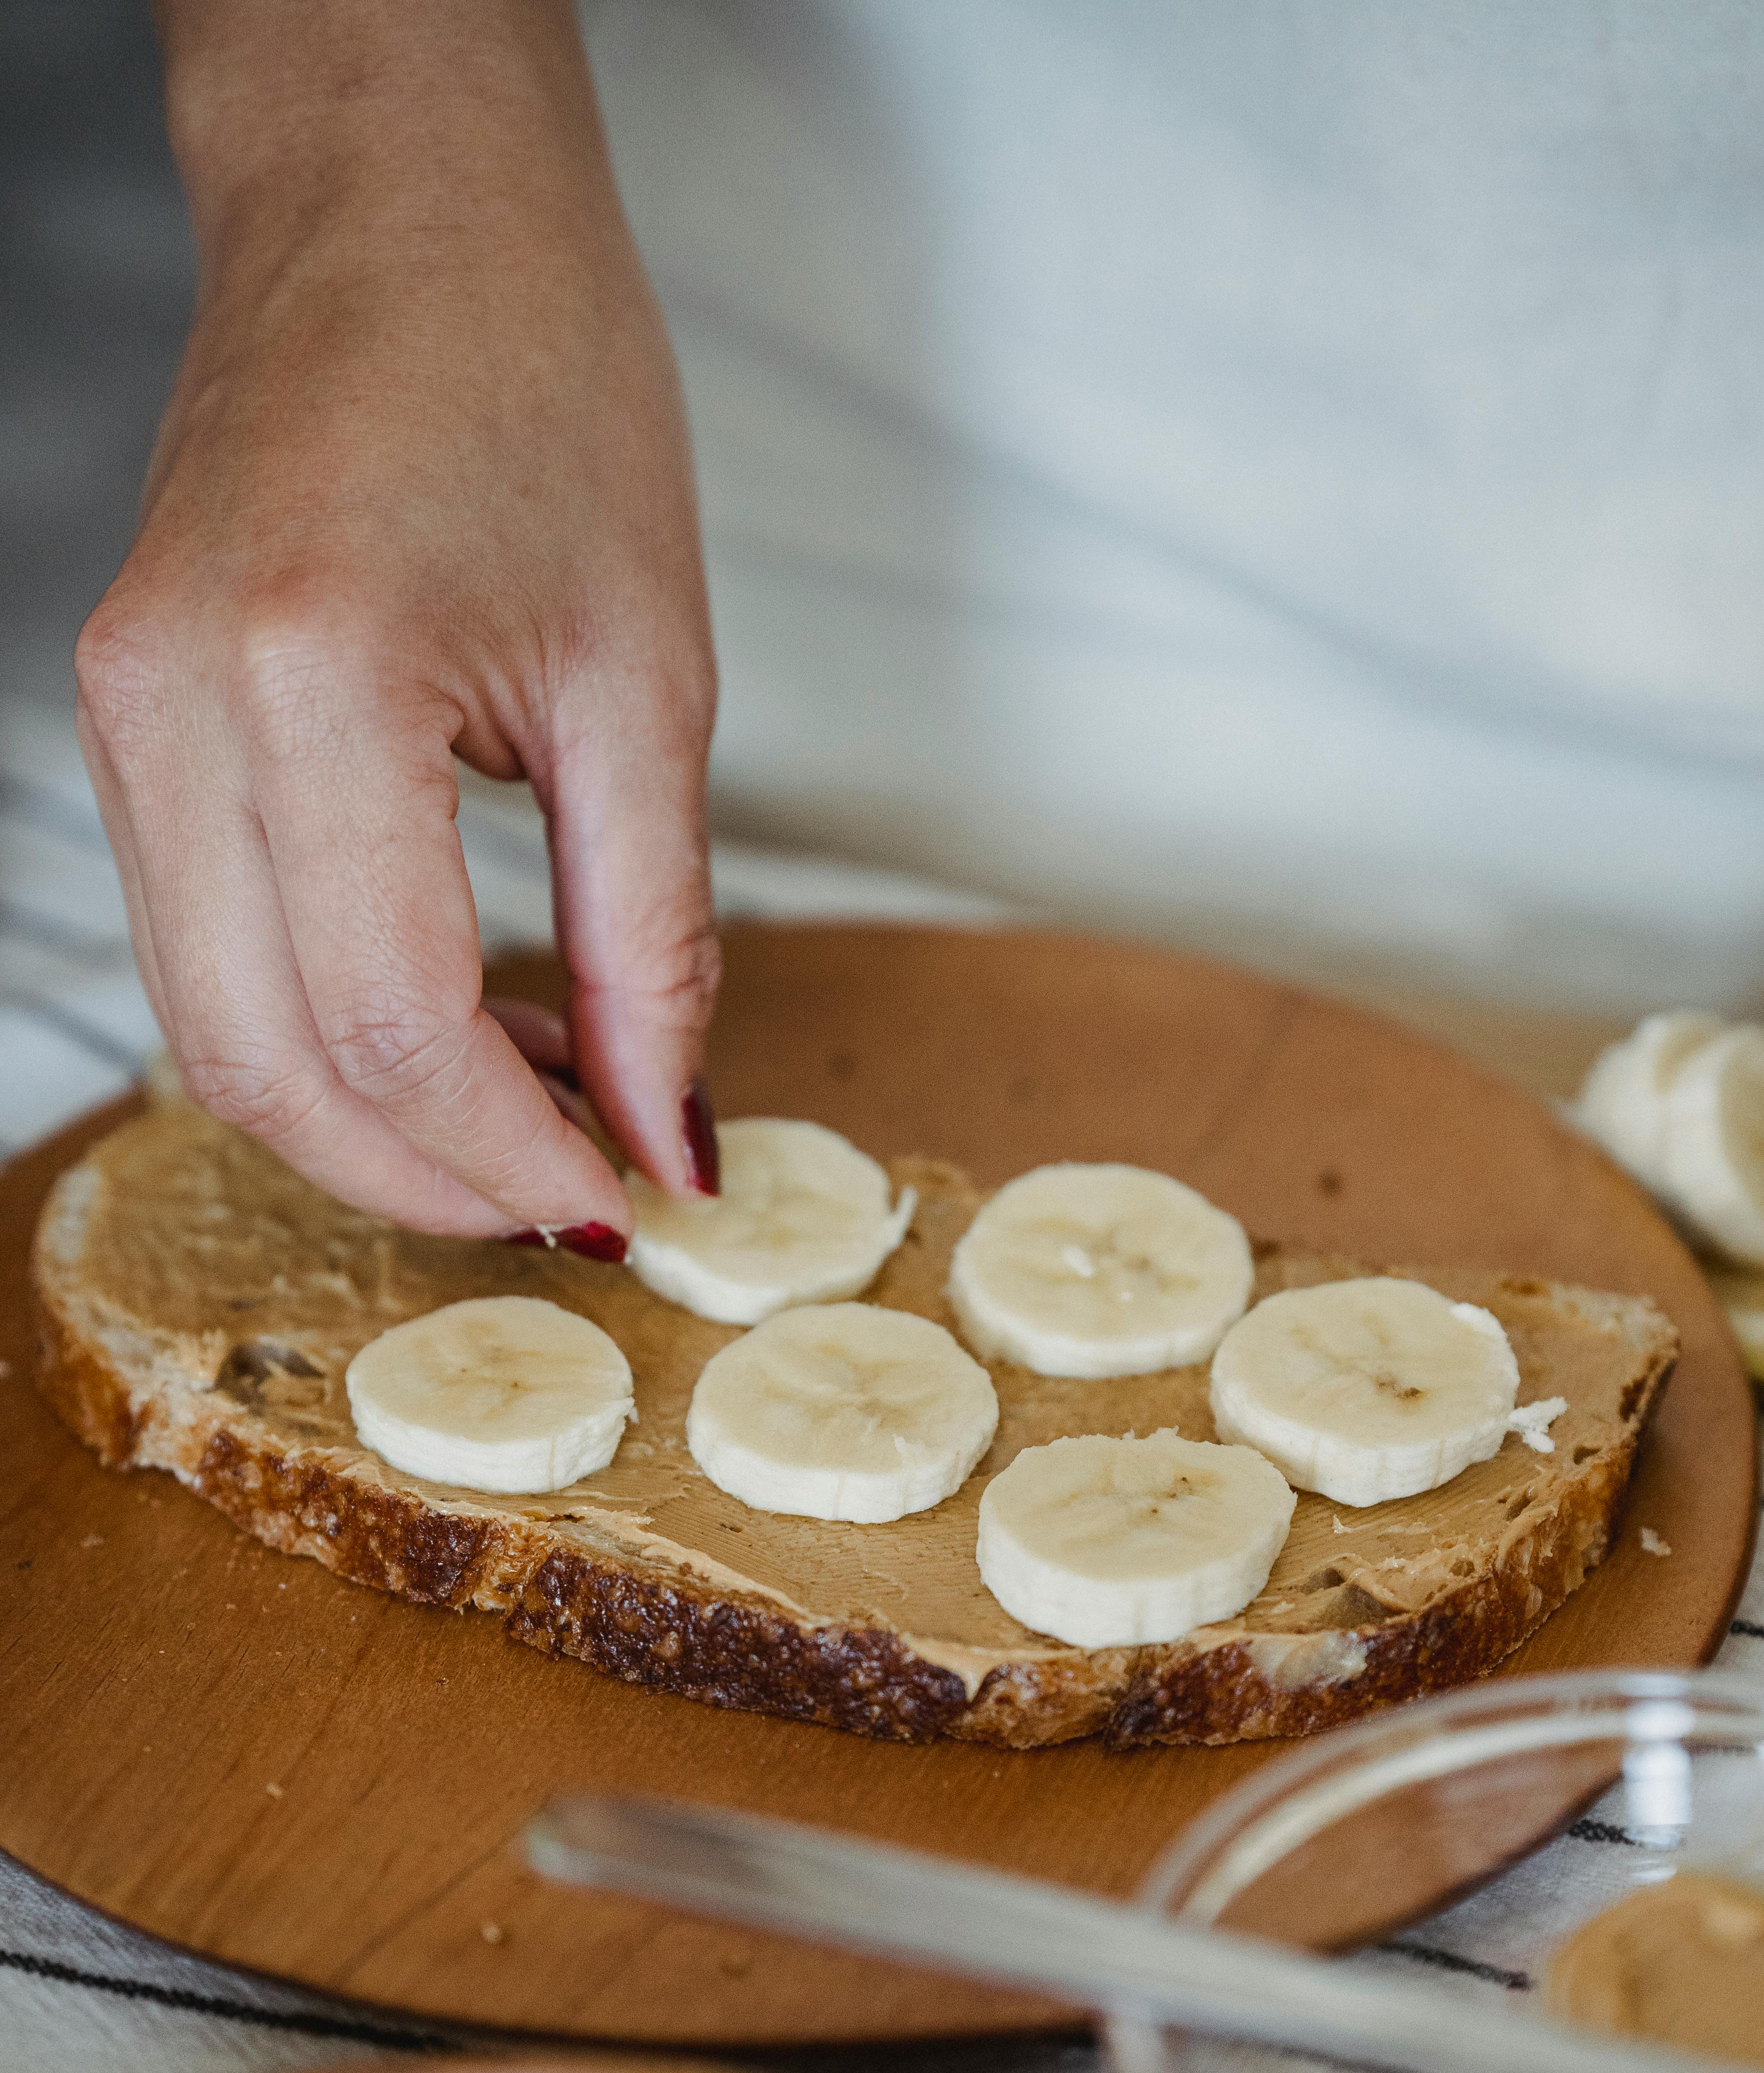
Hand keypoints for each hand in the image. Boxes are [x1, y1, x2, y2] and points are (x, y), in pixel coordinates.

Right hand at [76, 0, 720, 1245]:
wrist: (401, 215)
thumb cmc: (538, 384)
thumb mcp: (649, 684)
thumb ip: (658, 942)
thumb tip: (673, 1142)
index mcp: (309, 676)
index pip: (397, 1023)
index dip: (515, 1151)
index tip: (627, 1202)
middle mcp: (174, 709)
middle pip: (276, 1067)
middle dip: (434, 1177)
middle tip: (579, 1197)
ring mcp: (125, 720)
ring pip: (222, 1037)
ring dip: (381, 1122)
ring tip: (542, 1111)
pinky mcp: (129, 726)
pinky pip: (212, 953)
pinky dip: (335, 1033)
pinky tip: (468, 1028)